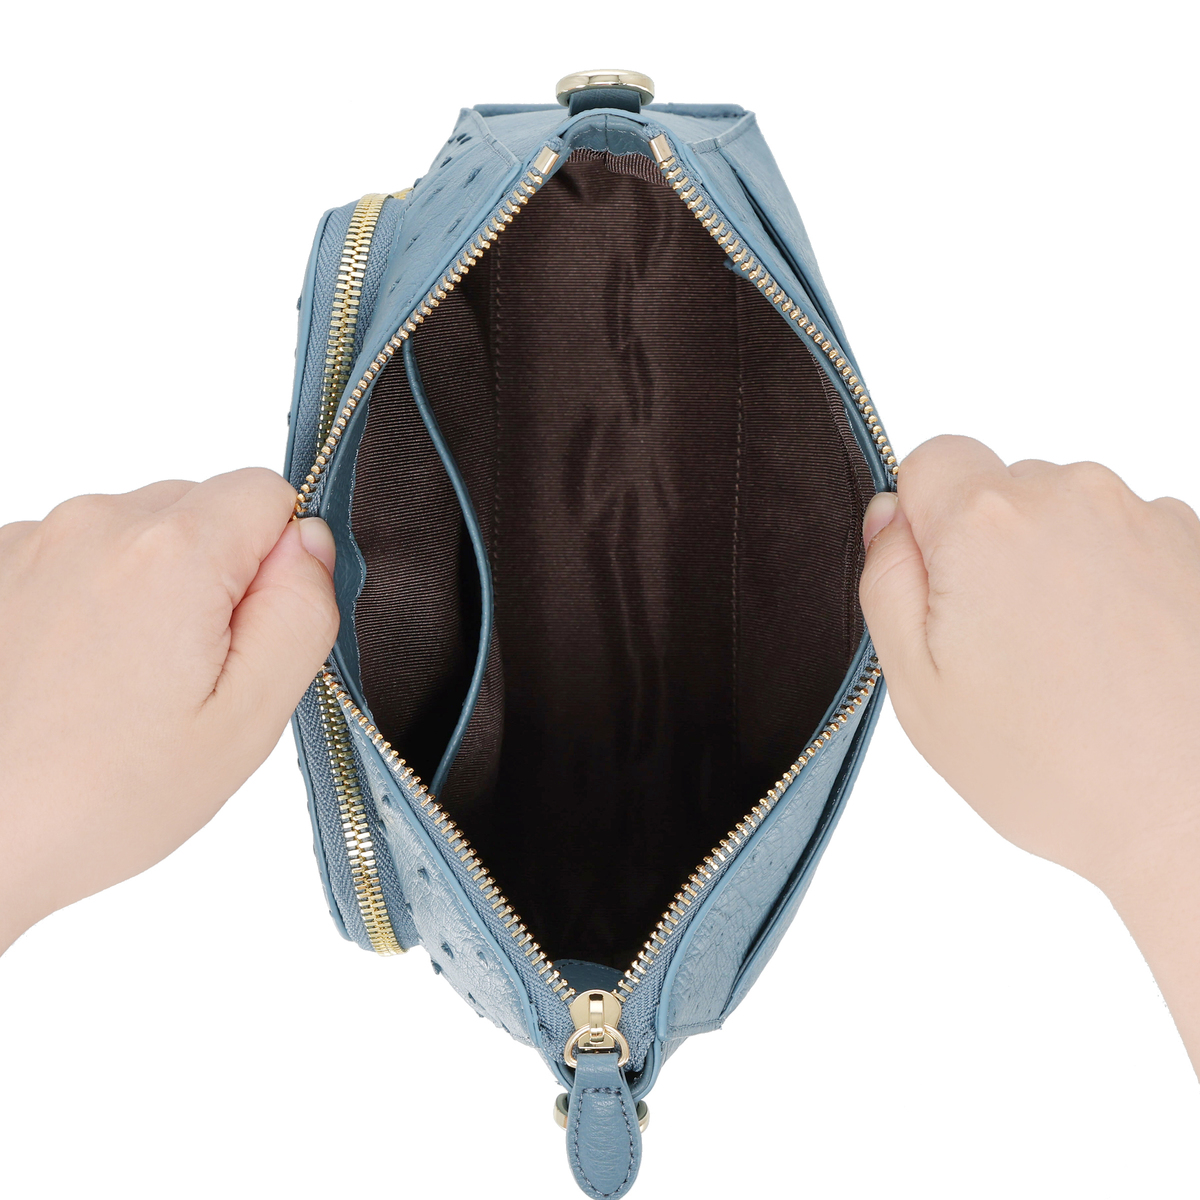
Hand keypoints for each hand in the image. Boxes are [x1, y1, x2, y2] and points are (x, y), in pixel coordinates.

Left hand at [0, 470, 338, 951]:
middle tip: (192, 676)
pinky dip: (95, 601)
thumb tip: (312, 541)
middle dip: (218, 577)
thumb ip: (299, 613)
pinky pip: (81, 558)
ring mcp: (33, 541)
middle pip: (203, 510)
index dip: (281, 562)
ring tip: (127, 684)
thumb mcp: (248, 720)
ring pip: (141, 536)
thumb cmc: (102, 796)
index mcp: (173, 552)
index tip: (252, 634)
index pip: (270, 493)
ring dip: (154, 590)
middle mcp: (96, 524)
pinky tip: (78, 676)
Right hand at [860, 435, 1199, 1072]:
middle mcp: (1073, 494)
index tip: (936, 586)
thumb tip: (889, 518)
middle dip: (986, 550)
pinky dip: (1113, 584)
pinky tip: (1118, 658)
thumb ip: (885, 581)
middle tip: (999, 645)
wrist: (1193, 815)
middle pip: (1001, 490)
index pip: (930, 459)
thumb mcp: (916, 686)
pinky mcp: (1197, 546)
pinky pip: (1126, 541)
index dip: (920, 521)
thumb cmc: (1052, 766)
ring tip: (1068, 662)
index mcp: (986, 520)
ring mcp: (1146, 517)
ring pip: (1066, 517)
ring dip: (1054, 567)